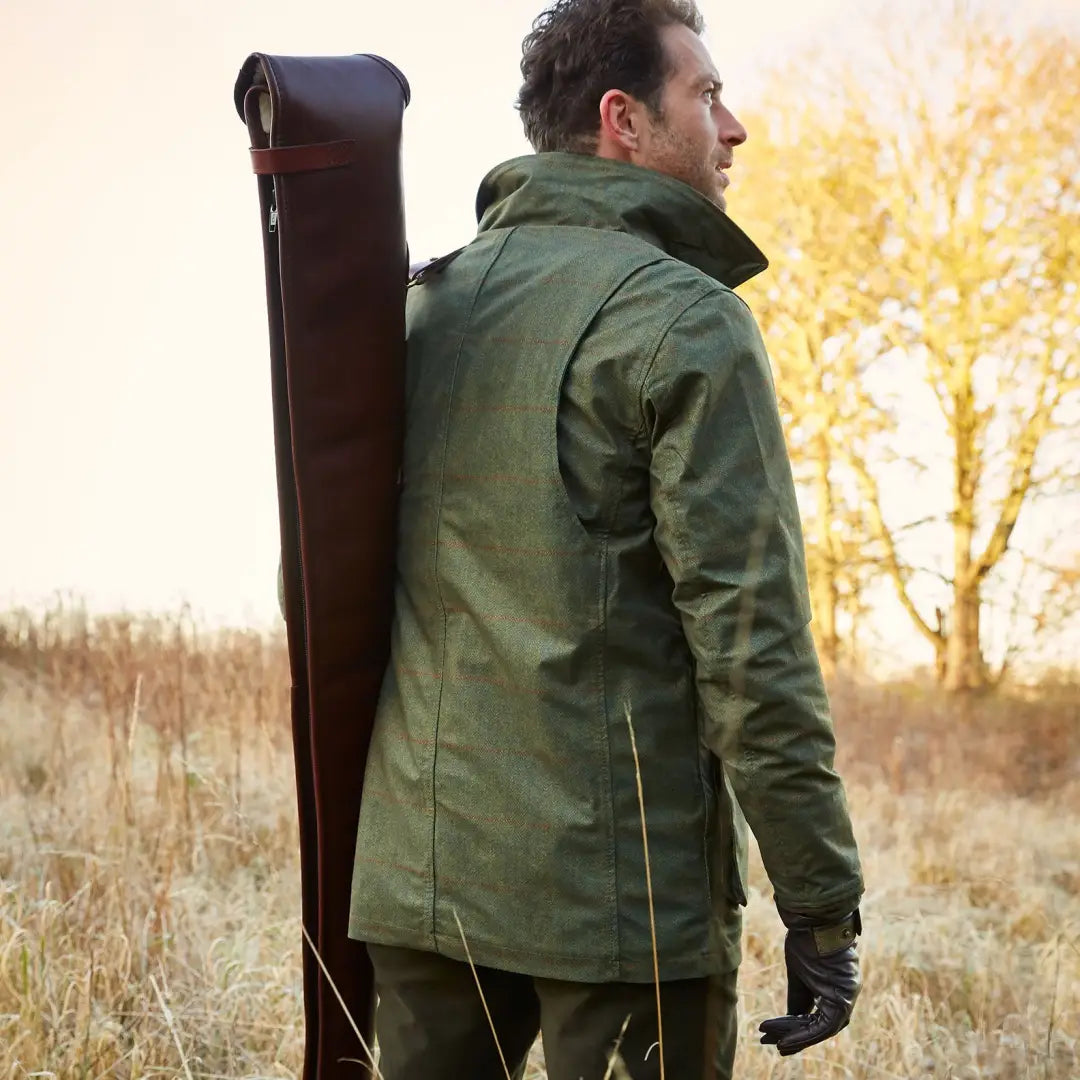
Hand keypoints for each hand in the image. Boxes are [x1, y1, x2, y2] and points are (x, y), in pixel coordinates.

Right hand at [758, 907, 860, 1055]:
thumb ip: (800, 998)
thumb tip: (793, 1019)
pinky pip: (824, 1026)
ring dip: (796, 1037)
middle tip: (774, 1045)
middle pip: (820, 1027)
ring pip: (821, 1030)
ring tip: (776, 1043)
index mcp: (836, 989)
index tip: (776, 1037)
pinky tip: (785, 1039)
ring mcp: (847, 997)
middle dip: (795, 1037)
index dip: (796, 1029)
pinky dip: (803, 1034)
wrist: (814, 920)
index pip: (816, 1018)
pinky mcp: (844, 998)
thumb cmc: (806, 941)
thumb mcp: (799, 974)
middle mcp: (845, 996)